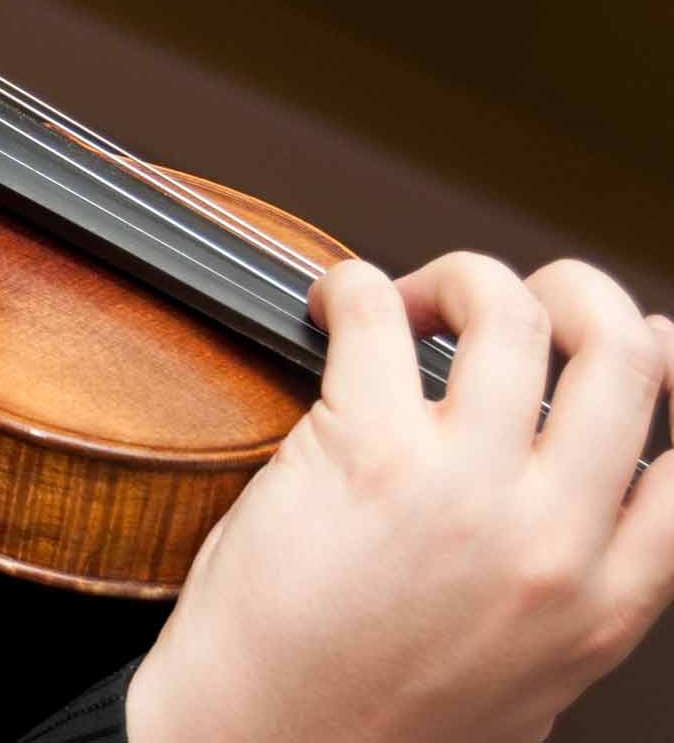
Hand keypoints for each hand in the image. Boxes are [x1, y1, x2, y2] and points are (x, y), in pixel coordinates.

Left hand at [127, 252, 672, 742]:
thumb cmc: (357, 726)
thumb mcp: (517, 692)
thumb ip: (564, 613)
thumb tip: (577, 546)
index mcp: (602, 606)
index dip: (666, 382)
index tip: (631, 350)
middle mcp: (551, 541)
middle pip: (626, 353)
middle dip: (579, 294)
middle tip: (523, 299)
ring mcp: (463, 492)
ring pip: (515, 312)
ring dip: (466, 279)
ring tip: (418, 301)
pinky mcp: (364, 453)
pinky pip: (378, 315)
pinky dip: (358, 286)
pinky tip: (338, 302)